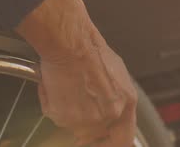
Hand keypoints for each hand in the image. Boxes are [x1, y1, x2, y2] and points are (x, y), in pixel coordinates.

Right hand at [16, 0, 136, 146]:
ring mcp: (86, 120)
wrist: (71, 43)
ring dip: (70, 112)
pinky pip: (57, 117)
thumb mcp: (116, 74)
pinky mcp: (64, 118)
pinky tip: (57, 85)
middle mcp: (108, 116)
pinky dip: (53, 103)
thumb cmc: (91, 51)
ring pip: (75, 126)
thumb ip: (116, 97)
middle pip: (96, 135)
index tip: (104, 141)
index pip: (123, 140)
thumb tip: (110, 106)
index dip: (111, 142)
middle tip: (79, 108)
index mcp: (126, 104)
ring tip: (68, 87)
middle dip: (87, 125)